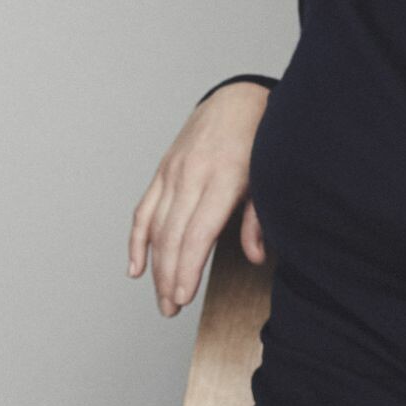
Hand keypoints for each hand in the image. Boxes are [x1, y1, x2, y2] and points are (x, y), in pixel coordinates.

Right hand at [127, 81, 270, 315]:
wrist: (239, 96)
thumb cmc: (260, 136)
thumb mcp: (269, 174)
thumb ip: (259, 217)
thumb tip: (256, 257)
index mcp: (224, 177)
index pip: (197, 234)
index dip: (187, 270)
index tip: (183, 298)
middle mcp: (193, 174)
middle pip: (172, 236)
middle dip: (169, 278)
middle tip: (171, 309)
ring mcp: (174, 171)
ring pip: (155, 227)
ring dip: (155, 267)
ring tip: (162, 297)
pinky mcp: (163, 168)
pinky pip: (144, 208)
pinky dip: (137, 239)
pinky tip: (136, 267)